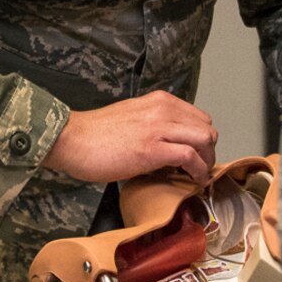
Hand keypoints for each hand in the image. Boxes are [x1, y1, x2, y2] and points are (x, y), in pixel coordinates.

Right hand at [41, 92, 217, 183]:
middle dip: (209, 151)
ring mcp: (159, 127)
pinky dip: (198, 170)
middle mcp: (163, 109)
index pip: (199, 117)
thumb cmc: (95, 134)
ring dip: (207, 161)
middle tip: (200, 168)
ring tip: (198, 175)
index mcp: (159, 101)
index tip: (198, 155)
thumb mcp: (132, 118)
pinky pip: (190, 157)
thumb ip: (153, 125)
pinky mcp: (153, 149)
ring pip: (204, 139)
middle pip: (207, 128)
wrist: (72, 139)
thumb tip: (169, 145)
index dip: (202, 139)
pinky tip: (193, 179)